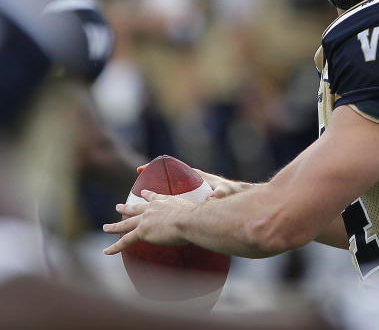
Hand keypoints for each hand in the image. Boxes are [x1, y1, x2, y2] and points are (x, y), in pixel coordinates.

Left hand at [102, 190, 196, 254]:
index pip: (153, 197)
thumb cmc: (198, 217)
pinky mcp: (142, 232)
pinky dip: (114, 247)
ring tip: (106, 227)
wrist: (190, 219)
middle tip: (118, 206)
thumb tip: (209, 218)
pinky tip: (106, 252)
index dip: (147, 195)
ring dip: (115, 226)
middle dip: (126, 208)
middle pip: (136, 208)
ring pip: (126, 224)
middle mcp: (152, 208)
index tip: (142, 192)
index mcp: (164, 202)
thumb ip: (198, 214)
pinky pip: (125, 241)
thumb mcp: (196, 211)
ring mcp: (145, 220)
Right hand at [136, 164, 252, 199]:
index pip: (172, 167)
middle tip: (136, 176)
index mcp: (196, 176)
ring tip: (141, 195)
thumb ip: (220, 195)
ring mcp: (193, 188)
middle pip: (168, 175)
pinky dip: (166, 200)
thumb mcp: (226, 192)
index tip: (141, 168)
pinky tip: (157, 210)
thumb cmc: (234, 192)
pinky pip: (176, 197)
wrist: (242, 195)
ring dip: (157, 191)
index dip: (156, 167)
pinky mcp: (195, 198)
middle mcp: (192, 180)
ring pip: (170, 187)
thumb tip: (212, 199)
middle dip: (152, 176)